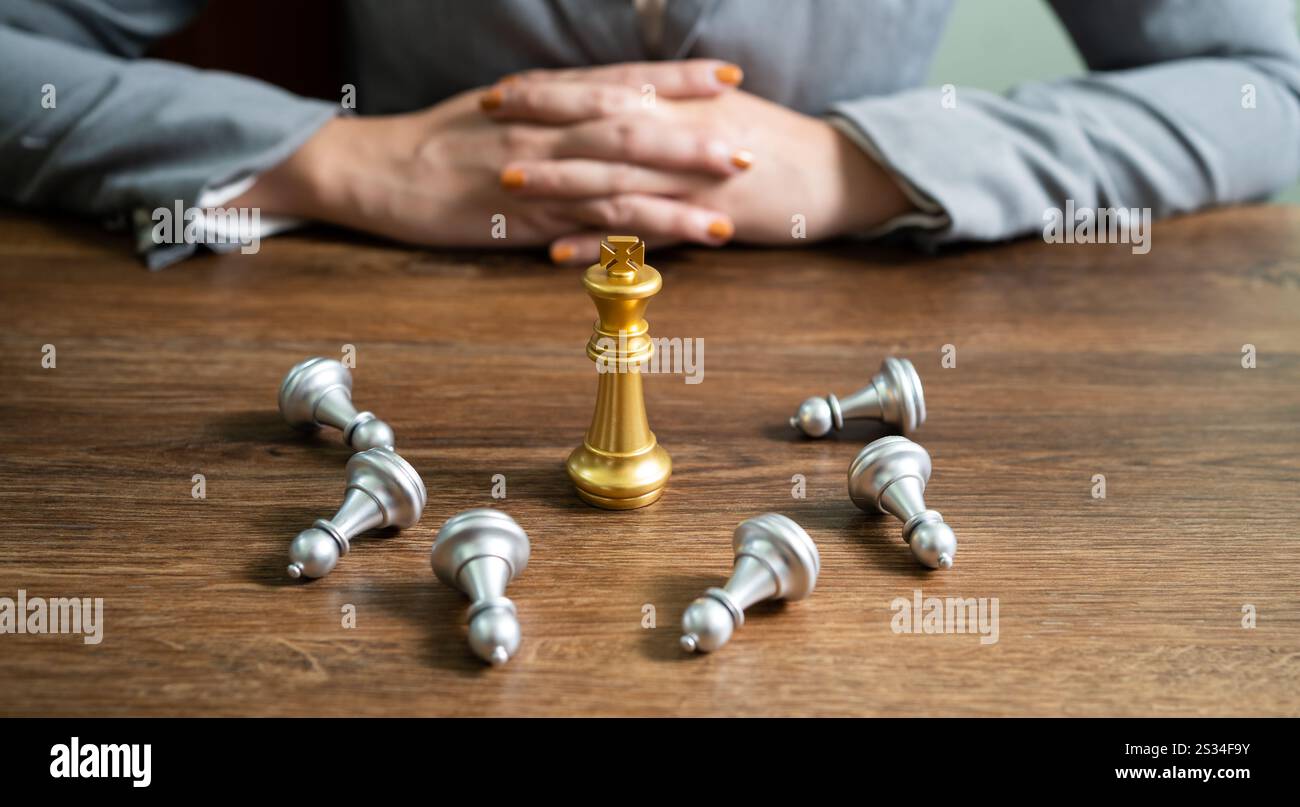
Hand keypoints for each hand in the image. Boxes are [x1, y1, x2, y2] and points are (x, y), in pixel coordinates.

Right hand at [231, 61, 750, 255]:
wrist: (374, 171)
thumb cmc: (434, 142)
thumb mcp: (496, 110)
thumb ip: (549, 108)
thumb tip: (598, 106)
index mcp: (542, 98)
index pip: (621, 81)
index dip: (676, 78)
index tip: (726, 76)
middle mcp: (546, 128)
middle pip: (633, 126)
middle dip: (694, 135)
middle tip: (748, 144)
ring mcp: (537, 173)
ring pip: (620, 176)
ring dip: (680, 186)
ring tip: (731, 197)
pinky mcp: (526, 217)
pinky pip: (592, 224)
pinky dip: (639, 230)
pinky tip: (677, 239)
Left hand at [489, 66, 915, 262]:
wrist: (839, 173)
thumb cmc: (781, 144)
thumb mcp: (722, 113)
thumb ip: (672, 108)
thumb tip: (628, 104)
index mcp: (682, 99)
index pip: (604, 86)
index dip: (551, 87)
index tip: (505, 87)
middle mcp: (680, 129)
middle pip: (597, 120)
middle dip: (539, 120)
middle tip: (486, 119)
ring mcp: (691, 174)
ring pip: (613, 173)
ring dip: (557, 181)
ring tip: (507, 187)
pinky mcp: (705, 216)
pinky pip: (644, 231)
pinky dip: (600, 245)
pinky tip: (559, 254)